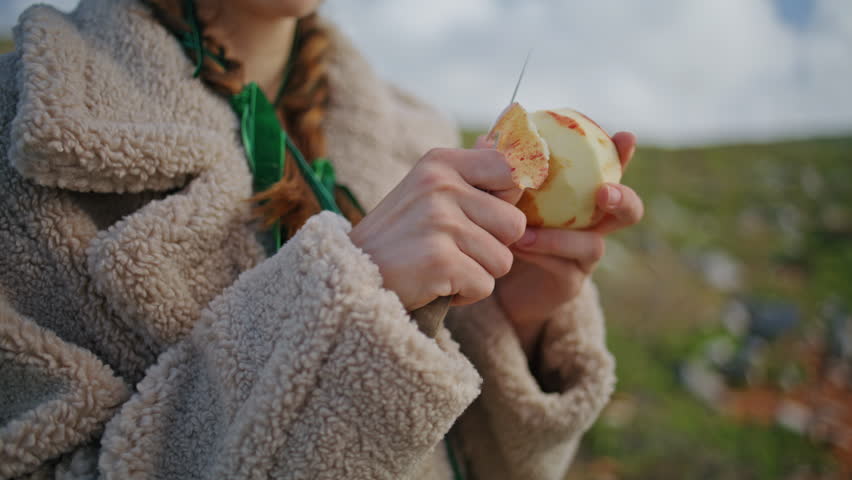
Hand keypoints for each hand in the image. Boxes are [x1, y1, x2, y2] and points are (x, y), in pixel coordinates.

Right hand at [350, 148, 525, 309]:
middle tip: (452, 248)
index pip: (511, 170)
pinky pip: (485, 285)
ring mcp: (440, 221)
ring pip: (503, 259)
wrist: (350, 274)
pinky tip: (435, 283)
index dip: (508, 200)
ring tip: (441, 265)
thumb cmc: (400, 235)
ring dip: (478, 272)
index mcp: (441, 162)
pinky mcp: (440, 260)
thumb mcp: (429, 190)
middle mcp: (441, 185)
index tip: (486, 215)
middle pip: (515, 224)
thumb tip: (511, 147)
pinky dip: (464, 294)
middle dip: (493, 246)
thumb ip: (471, 172)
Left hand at [492, 132, 643, 354]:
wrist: (493, 277)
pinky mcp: (569, 282)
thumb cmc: (501, 226)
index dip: (622, 154)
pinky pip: (563, 267)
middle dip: (622, 199)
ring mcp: (583, 256)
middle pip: (628, 211)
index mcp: (580, 195)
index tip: (626, 137)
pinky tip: (517, 247)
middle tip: (604, 193)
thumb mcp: (499, 196)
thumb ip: (498, 170)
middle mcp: (592, 225)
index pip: (610, 170)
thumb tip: (483, 140)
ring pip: (593, 245)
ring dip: (560, 236)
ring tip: (525, 232)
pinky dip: (541, 254)